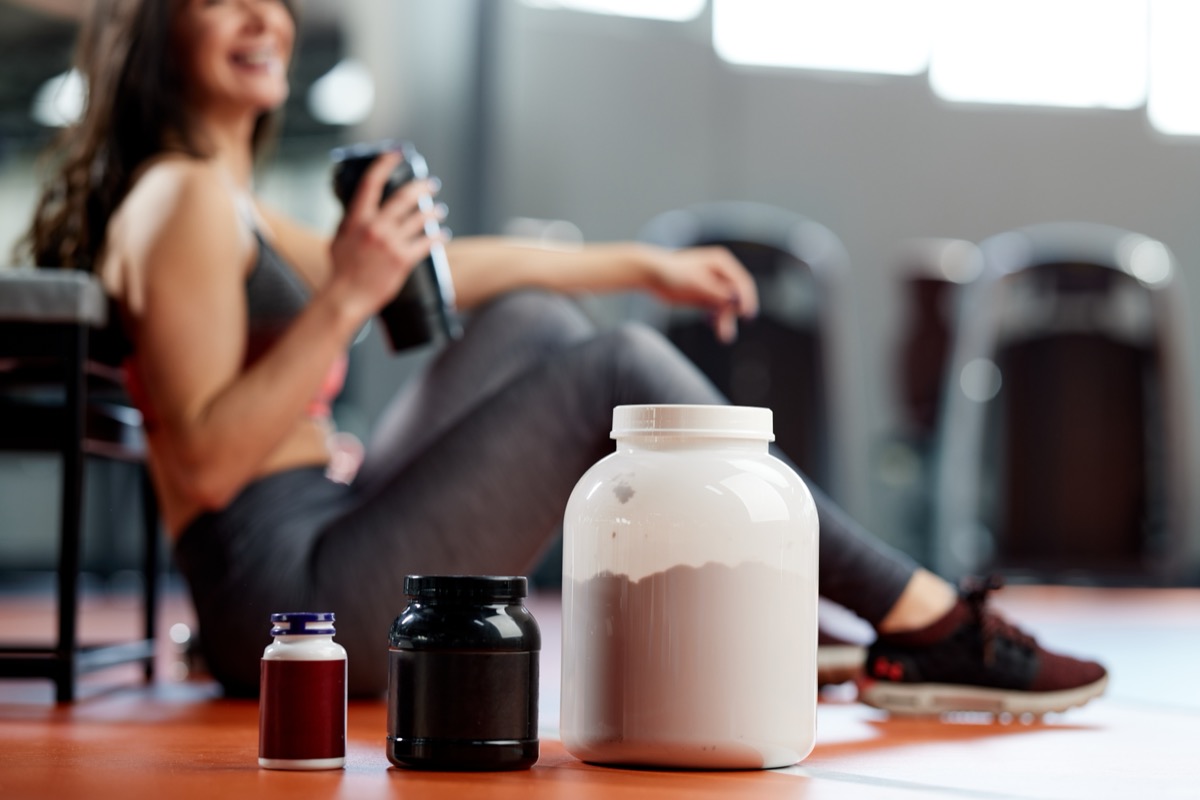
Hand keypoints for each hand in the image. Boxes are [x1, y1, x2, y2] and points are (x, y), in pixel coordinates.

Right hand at [326, 151, 446, 320]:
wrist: (348, 296)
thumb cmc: (341, 270)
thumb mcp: (338, 239)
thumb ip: (350, 222)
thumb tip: (359, 209)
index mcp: (357, 219)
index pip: (372, 182)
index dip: (385, 164)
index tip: (396, 154)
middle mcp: (376, 227)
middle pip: (404, 198)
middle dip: (421, 187)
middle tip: (431, 184)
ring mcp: (391, 243)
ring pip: (419, 220)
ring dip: (432, 213)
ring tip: (439, 210)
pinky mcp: (403, 259)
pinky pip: (426, 244)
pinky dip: (437, 237)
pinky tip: (443, 234)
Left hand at [644, 245, 758, 343]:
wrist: (652, 275)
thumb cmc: (673, 272)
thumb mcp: (697, 282)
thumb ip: (717, 291)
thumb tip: (735, 299)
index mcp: (722, 263)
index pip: (742, 282)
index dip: (747, 299)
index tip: (747, 315)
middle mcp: (721, 274)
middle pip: (736, 296)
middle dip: (733, 314)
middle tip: (728, 333)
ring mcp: (714, 286)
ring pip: (727, 306)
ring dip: (726, 319)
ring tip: (724, 336)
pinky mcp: (705, 297)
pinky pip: (716, 310)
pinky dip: (716, 319)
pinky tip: (712, 325)